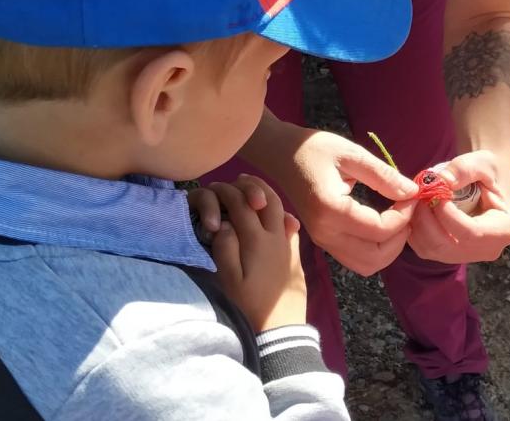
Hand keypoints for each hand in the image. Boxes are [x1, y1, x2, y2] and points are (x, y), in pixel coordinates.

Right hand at [198, 175, 304, 330]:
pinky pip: (291, 225)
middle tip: (236, 179)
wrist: (280, 331)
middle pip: (265, 200)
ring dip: (266, 194)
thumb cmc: (249, 308)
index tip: (214, 188)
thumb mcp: (230, 281)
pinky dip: (280, 212)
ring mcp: (289, 246)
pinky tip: (275, 214)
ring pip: (280, 208)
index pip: (241, 205)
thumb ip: (226, 248)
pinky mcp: (295, 256)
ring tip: (253, 188)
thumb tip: (224, 224)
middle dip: (249, 186)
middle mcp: (276, 238)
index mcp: (257, 241)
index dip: (226, 193)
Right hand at [270, 128, 418, 276]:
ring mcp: (322, 241)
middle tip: (408, 212)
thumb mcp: (352, 154)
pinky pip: (356, 259)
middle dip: (400, 238)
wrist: (281, 154)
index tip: (412, 196)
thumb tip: (411, 192)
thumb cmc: (314, 148)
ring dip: (389, 249)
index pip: (380, 230)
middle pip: (375, 257)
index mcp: (331, 210)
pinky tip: (383, 225)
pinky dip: (376, 250)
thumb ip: (383, 176)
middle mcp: (325, 233)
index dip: (404, 216)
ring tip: (397, 221)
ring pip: (366, 265)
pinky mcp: (324, 241)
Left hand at [407, 151, 509, 263]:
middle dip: (427, 219)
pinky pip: (423, 249)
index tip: (435, 192)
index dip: (447, 214)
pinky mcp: (447, 256)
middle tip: (419, 193)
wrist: (483, 187)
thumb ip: (466, 168)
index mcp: (503, 232)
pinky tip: (416, 209)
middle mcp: (485, 250)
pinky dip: (414, 229)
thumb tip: (442, 180)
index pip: (471, 233)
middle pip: (447, 245)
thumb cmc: (487, 175)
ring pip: (431, 249)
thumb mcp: (484, 162)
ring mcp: (465, 256)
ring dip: (417, 223)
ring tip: (417, 198)